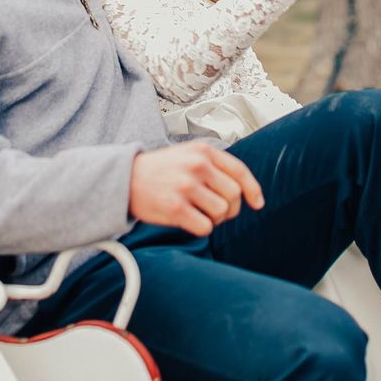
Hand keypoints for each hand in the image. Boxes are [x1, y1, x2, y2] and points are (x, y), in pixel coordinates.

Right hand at [129, 142, 264, 235]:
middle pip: (234, 195)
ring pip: (222, 212)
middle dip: (231, 209)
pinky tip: (189, 221)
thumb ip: (213, 165)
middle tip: (216, 212)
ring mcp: (186, 186)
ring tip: (199, 214)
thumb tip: (243, 189)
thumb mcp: (187, 154)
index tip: (257, 204)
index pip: (240, 171)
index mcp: (203, 151)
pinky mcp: (175, 207)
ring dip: (215, 220)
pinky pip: (205, 227)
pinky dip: (201, 229)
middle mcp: (197, 165)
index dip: (253, 190)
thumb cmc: (159, 170)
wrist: (123, 178)